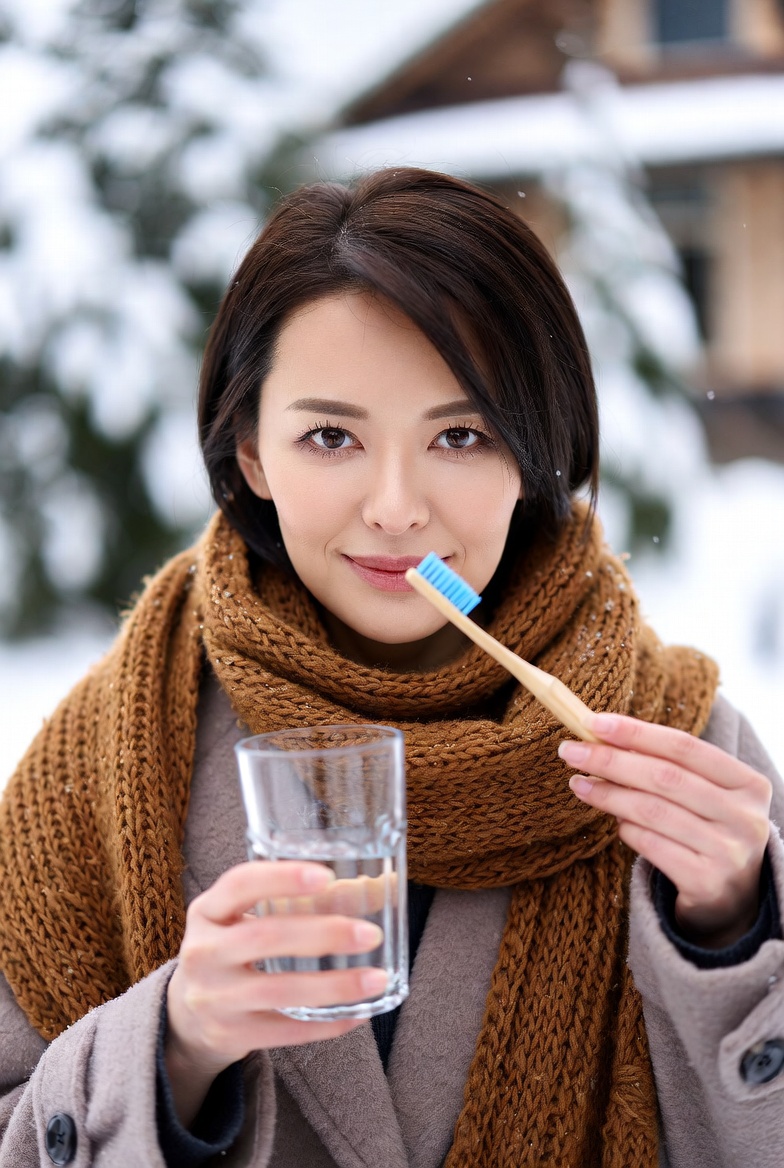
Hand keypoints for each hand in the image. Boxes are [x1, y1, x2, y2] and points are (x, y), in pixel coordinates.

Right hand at [165, 860, 386, 1126]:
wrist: (187, 1017)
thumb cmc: (235, 949)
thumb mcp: (250, 916)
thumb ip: (308, 900)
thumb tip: (382, 886)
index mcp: (207, 910)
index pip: (239, 884)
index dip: (281, 877)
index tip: (326, 876)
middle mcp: (203, 952)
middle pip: (265, 938)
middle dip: (323, 935)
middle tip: (371, 935)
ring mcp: (213, 998)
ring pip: (278, 991)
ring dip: (334, 986)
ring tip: (377, 979)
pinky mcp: (229, 1036)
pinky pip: (284, 1031)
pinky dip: (325, 1024)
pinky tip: (358, 1014)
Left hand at [559, 712, 771, 948]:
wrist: (734, 899)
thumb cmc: (708, 832)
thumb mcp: (702, 796)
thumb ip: (666, 767)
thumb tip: (603, 738)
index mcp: (748, 784)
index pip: (684, 747)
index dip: (636, 732)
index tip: (594, 722)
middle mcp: (745, 817)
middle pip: (665, 777)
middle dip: (611, 760)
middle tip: (571, 751)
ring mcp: (728, 852)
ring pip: (652, 811)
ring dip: (608, 794)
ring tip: (579, 784)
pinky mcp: (706, 883)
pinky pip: (651, 846)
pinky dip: (626, 830)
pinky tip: (614, 822)